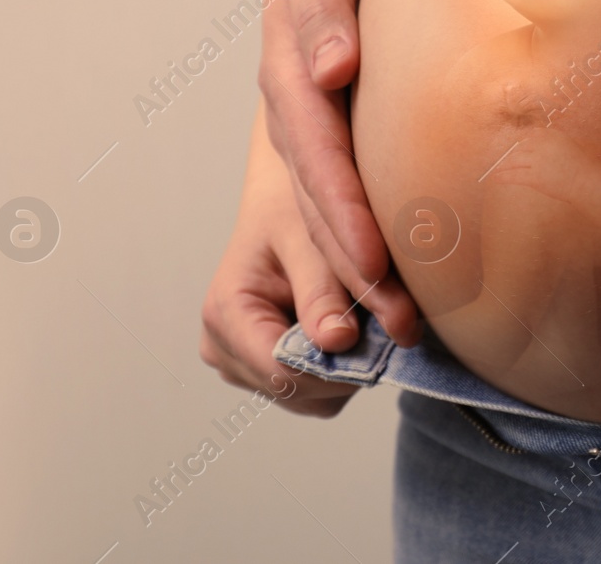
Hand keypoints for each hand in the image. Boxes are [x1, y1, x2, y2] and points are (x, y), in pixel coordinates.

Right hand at [201, 129, 373, 416]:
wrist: (282, 201)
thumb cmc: (289, 208)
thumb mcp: (307, 238)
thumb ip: (323, 292)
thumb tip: (338, 342)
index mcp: (226, 313)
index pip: (282, 369)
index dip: (336, 363)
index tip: (377, 337)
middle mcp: (223, 348)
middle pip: (298, 389)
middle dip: (344, 364)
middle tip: (376, 319)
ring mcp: (241, 364)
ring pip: (311, 398)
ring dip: (344, 367)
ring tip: (357, 315)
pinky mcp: (264, 370)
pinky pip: (314, 392)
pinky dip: (339, 367)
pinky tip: (345, 326)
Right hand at [257, 0, 417, 343]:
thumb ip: (327, 3)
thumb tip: (329, 70)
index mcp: (291, 62)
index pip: (315, 149)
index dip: (342, 209)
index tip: (376, 262)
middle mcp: (294, 101)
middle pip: (312, 199)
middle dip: (348, 266)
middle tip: (391, 326)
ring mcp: (308, 121)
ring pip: (314, 213)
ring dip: (347, 279)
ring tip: (391, 336)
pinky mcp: (332, 134)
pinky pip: (332, 202)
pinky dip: (350, 258)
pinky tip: (386, 304)